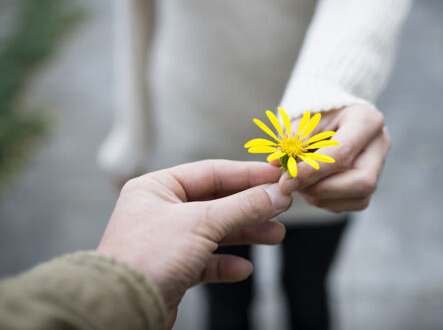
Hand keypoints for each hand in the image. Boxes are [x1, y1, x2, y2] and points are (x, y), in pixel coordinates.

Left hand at [97, 160, 290, 326]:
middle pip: (216, 202)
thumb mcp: (201, 223)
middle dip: (250, 207)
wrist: (122, 310)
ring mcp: (167, 240)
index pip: (211, 172)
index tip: (276, 176)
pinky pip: (205, 260)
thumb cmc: (147, 258)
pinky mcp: (172, 268)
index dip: (247, 174)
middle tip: (281, 207)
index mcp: (158, 187)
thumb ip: (242, 206)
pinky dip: (225, 263)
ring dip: (245, 234)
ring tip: (275, 235)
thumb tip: (277, 194)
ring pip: (215, 231)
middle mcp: (161, 210)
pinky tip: (242, 269)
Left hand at [279, 104, 389, 211]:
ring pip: (359, 199)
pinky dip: (326, 200)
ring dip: (322, 198)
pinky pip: (351, 204)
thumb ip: (293, 139)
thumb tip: (277, 164)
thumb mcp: (305, 118)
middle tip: (292, 186)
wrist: (335, 116)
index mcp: (366, 121)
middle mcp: (379, 145)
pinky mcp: (369, 184)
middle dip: (322, 190)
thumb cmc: (319, 114)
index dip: (312, 172)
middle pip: (362, 182)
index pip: (342, 154)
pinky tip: (310, 187)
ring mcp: (379, 167)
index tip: (285, 181)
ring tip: (299, 184)